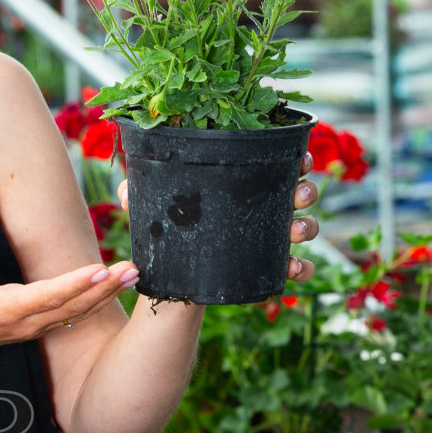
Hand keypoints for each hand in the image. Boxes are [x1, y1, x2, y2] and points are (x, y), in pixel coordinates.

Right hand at [0, 231, 137, 363]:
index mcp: (2, 310)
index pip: (45, 296)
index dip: (73, 284)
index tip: (100, 269)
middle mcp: (24, 323)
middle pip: (72, 306)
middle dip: (104, 288)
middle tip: (133, 269)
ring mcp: (34, 328)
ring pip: (77, 312)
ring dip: (108, 295)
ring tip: (135, 275)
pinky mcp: (40, 326)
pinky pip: (74, 315)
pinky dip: (97, 300)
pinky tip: (117, 286)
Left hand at [115, 149, 320, 281]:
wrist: (168, 274)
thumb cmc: (166, 228)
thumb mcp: (153, 208)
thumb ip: (137, 193)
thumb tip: (127, 193)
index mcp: (241, 184)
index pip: (276, 163)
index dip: (296, 158)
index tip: (301, 158)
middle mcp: (259, 207)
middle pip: (297, 192)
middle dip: (305, 191)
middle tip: (298, 195)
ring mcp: (266, 237)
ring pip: (302, 227)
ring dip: (306, 226)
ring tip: (295, 231)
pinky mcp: (265, 266)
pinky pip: (293, 267)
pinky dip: (300, 268)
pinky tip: (293, 269)